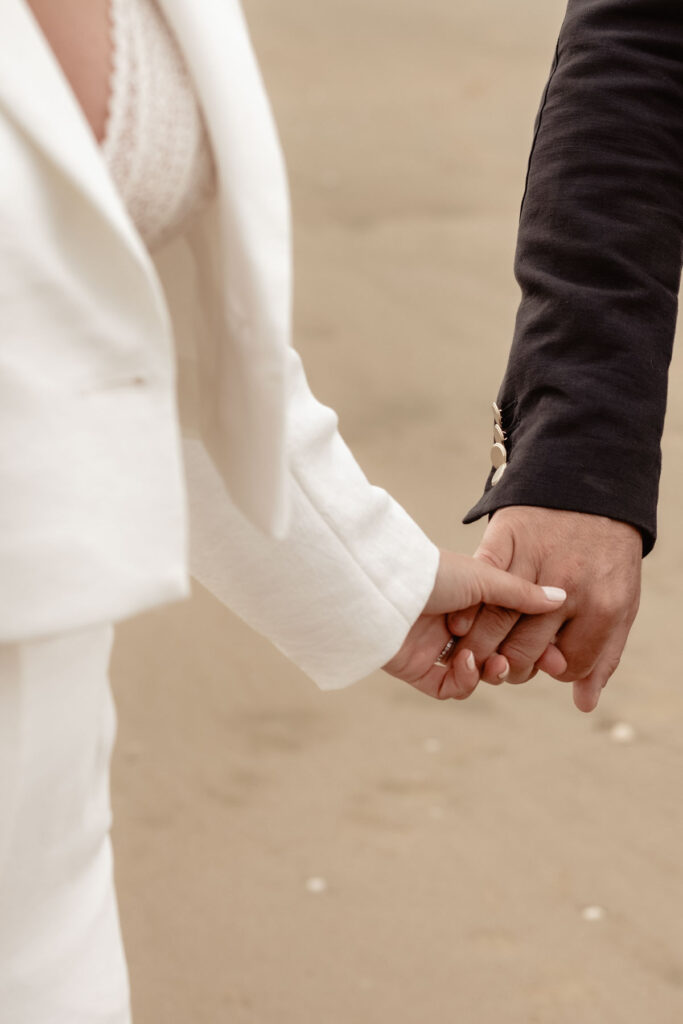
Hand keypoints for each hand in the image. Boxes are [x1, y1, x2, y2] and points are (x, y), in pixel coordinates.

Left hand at [382, 548, 566, 699]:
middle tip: (542, 661)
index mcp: (470, 599)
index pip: (509, 626)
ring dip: (493, 671)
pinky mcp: (417, 670)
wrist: (385, 587)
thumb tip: (561, 597)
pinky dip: (465, 681)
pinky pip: (449, 688)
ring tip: (497, 661)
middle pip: (496, 653)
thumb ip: (522, 592)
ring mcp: (435, 648)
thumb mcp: (485, 576)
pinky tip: (468, 663)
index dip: (533, 639)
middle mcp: (454, 624)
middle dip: (519, 659)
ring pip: (476, 674)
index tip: (557, 647)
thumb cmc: (433, 572)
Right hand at [447, 507, 641, 711]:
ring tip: (474, 651)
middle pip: (526, 651)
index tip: (541, 662)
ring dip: (479, 646)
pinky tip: (464, 621)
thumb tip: (583, 703)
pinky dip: (469, 608)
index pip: (567, 665)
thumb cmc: (606, 556)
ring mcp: (534, 563)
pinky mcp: (504, 540)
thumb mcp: (619, 605)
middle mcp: (569, 588)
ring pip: (497, 623)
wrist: (589, 490)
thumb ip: (603, 655)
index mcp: (603, 607)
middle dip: (508, 665)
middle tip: (498, 662)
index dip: (551, 671)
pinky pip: (479, 583)